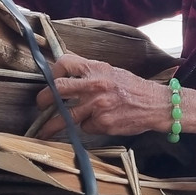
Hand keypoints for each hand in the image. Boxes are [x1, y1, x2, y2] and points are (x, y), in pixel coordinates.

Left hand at [34, 53, 171, 138]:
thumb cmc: (131, 87)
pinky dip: (87, 126)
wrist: (155, 104)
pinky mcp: (103, 123)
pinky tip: (98, 122)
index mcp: (96, 68)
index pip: (65, 63)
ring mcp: (98, 106)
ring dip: (52, 126)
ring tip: (43, 132)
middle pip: (58, 89)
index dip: (53, 72)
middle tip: (40, 105)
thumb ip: (89, 71)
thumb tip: (64, 70)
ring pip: (66, 117)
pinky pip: (85, 127)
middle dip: (43, 99)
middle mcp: (95, 85)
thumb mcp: (110, 71)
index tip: (50, 80)